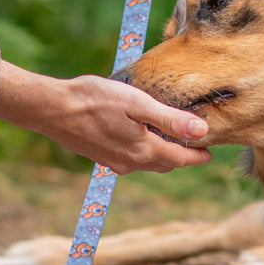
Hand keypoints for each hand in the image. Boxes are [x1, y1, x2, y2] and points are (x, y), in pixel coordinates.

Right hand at [0, 62, 211, 173]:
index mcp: (144, 151)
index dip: (199, 155)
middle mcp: (130, 163)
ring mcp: (114, 162)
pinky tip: (142, 136)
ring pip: (148, 163)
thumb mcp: (138, 104)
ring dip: (164, 154)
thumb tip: (203, 131)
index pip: (181, 159)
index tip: (211, 150)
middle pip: (166, 164)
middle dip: (184, 156)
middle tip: (196, 142)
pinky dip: (145, 151)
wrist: (52, 109)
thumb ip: (170, 119)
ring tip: (173, 138)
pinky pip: (132, 159)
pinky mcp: (101, 156)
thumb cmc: (95, 100)